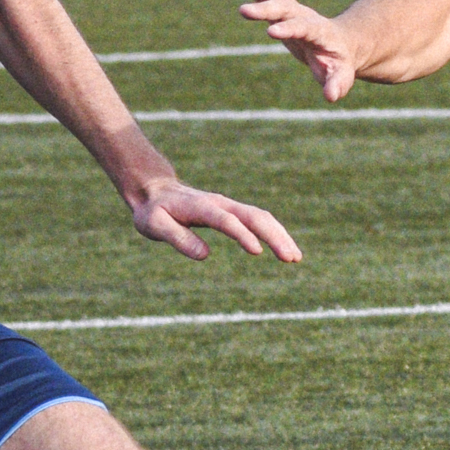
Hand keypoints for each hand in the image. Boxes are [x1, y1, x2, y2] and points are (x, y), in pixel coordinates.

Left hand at [130, 180, 303, 262]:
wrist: (155, 190)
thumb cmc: (153, 211)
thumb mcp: (154, 225)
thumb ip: (177, 238)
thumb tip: (204, 255)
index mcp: (202, 207)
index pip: (226, 220)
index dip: (242, 234)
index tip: (257, 252)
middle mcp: (221, 204)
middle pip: (255, 216)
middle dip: (275, 236)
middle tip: (291, 258)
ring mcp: (230, 206)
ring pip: (262, 217)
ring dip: (281, 236)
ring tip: (296, 258)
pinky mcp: (234, 212)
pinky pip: (260, 220)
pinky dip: (275, 233)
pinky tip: (286, 249)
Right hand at [233, 0, 359, 100]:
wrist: (341, 43)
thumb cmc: (340, 63)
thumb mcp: (341, 76)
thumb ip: (337, 84)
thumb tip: (331, 96)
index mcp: (319, 33)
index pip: (303, 28)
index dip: (288, 29)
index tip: (270, 32)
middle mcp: (305, 17)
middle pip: (285, 9)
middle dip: (266, 9)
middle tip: (244, 11)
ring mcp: (294, 11)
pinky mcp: (283, 11)